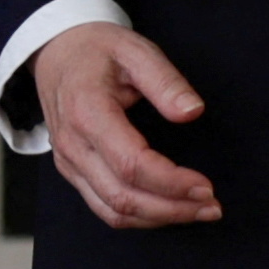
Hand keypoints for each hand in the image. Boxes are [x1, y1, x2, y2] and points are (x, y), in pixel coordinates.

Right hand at [31, 23, 220, 230]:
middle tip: (212, 206)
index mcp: (87, 112)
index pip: (131, 164)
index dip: (172, 183)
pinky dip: (139, 216)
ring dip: (159, 218)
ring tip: (197, 211)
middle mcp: (73, 144)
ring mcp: (68, 161)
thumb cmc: (98, 50)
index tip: (206, 186)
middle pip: (123, 197)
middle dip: (173, 209)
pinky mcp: (71, 170)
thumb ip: (165, 81)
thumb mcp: (135, 50)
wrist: (56, 51)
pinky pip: (104, 207)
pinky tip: (168, 208)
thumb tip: (192, 113)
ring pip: (113, 211)